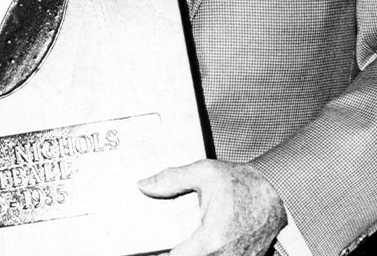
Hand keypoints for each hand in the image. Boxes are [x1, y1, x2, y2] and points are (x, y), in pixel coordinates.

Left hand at [139, 159, 285, 255]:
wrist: (277, 192)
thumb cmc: (242, 183)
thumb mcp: (204, 172)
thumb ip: (171, 179)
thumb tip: (143, 185)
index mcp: (211, 239)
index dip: (162, 255)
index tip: (151, 249)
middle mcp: (226, 255)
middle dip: (177, 252)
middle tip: (162, 244)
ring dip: (193, 252)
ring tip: (180, 244)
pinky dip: (209, 252)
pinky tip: (197, 244)